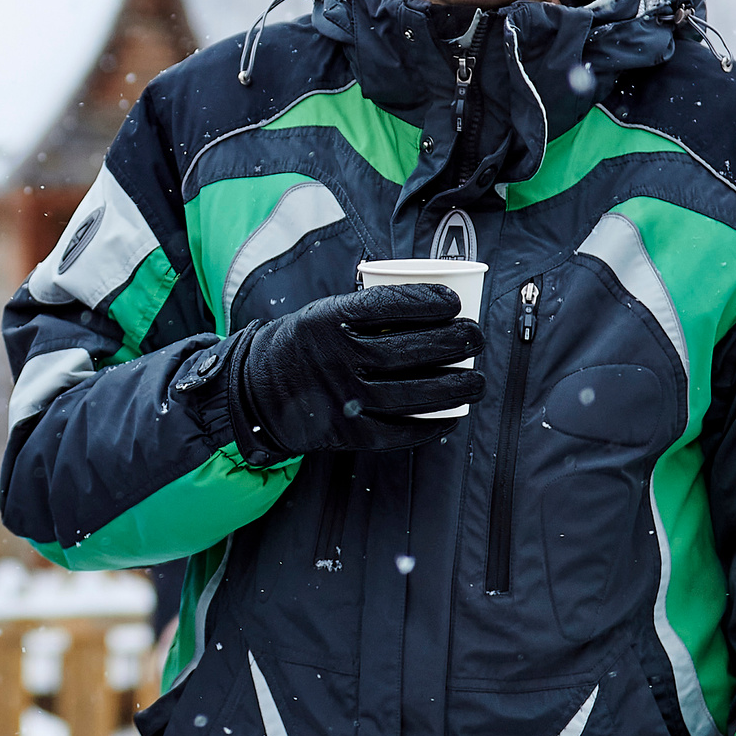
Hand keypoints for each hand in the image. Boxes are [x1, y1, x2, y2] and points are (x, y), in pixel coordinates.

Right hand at [208, 282, 484, 459]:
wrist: (260, 392)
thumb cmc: (306, 346)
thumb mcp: (323, 314)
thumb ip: (368, 311)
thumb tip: (435, 306)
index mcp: (326, 320)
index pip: (388, 305)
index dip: (428, 302)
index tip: (453, 302)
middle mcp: (336, 359)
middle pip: (410, 350)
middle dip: (455, 342)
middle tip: (474, 337)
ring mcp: (343, 398)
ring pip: (415, 393)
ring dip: (456, 386)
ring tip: (476, 379)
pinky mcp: (350, 433)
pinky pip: (402, 431)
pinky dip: (433, 423)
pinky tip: (452, 414)